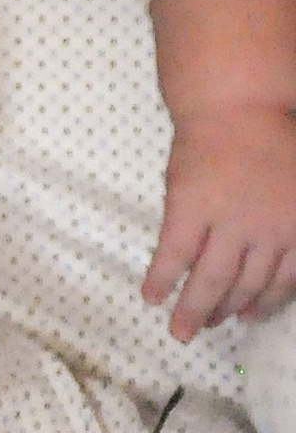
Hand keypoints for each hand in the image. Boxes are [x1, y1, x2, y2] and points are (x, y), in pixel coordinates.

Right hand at [144, 110, 295, 336]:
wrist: (239, 102)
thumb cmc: (278, 131)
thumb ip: (294, 216)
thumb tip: (282, 250)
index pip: (285, 280)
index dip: (266, 304)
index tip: (251, 318)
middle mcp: (265, 232)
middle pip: (246, 285)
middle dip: (228, 311)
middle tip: (211, 325)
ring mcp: (226, 224)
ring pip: (211, 281)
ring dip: (194, 310)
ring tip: (181, 330)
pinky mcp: (187, 211)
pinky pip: (173, 256)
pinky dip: (162, 279)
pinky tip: (151, 296)